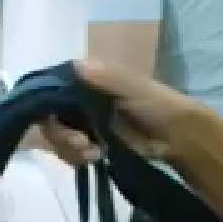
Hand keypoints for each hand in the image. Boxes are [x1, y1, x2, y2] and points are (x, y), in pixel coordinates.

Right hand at [39, 59, 211, 166]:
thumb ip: (107, 78)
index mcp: (88, 80)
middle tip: (80, 143)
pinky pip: (70, 152)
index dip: (46, 105)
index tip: (55, 119)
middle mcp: (79, 100)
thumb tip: (76, 64)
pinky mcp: (90, 143)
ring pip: (57, 138)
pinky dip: (78, 157)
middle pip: (49, 118)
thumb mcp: (134, 87)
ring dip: (69, 149)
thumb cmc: (158, 104)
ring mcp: (84, 123)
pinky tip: (96, 157)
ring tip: (93, 153)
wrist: (176, 136)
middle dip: (60, 134)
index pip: (51, 90)